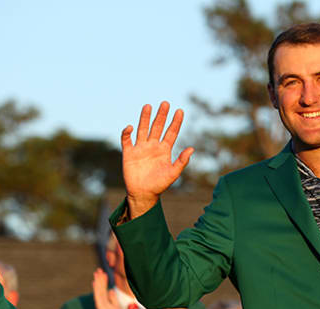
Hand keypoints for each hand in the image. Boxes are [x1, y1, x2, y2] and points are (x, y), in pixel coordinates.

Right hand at [92, 268, 122, 308]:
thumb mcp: (116, 305)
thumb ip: (113, 298)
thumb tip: (111, 290)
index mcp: (105, 299)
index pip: (103, 288)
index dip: (103, 280)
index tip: (103, 272)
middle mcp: (101, 300)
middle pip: (100, 287)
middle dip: (99, 278)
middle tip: (98, 269)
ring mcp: (100, 302)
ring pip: (98, 290)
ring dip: (97, 281)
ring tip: (97, 273)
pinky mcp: (99, 306)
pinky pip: (97, 295)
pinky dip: (96, 289)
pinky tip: (95, 283)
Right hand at [121, 102, 192, 218]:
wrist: (143, 193)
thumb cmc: (160, 184)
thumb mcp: (173, 173)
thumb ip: (182, 161)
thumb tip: (192, 148)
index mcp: (164, 150)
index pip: (171, 132)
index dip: (175, 122)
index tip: (180, 111)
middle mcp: (153, 146)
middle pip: (157, 127)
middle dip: (161, 116)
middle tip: (165, 103)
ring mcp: (141, 148)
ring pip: (143, 129)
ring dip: (145, 118)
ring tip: (148, 106)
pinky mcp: (129, 153)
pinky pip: (127, 140)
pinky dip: (127, 133)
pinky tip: (130, 127)